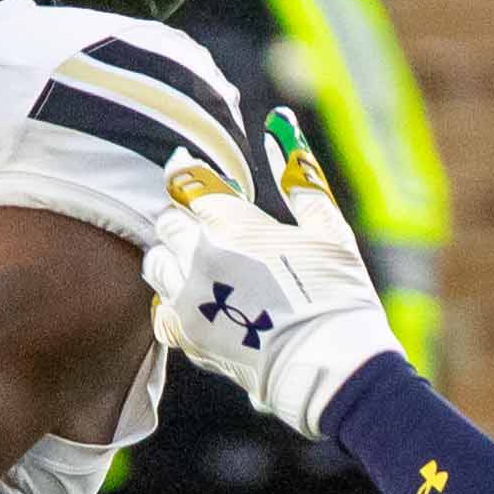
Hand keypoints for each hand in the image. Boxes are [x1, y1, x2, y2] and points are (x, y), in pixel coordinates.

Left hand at [144, 153, 401, 434]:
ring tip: (205, 264)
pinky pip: (160, 309)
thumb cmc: (337, 293)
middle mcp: (197, 258)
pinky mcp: (186, 337)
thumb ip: (299, 175)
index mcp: (230, 224)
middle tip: (208, 225)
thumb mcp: (328, 227)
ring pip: (156, 264)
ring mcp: (187, 300)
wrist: (330, 367)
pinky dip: (173, 300)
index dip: (187, 175)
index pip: (186, 183)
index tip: (190, 172)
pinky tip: (201, 301)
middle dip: (183, 218)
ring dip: (174, 257)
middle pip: (166, 222)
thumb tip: (279, 126)